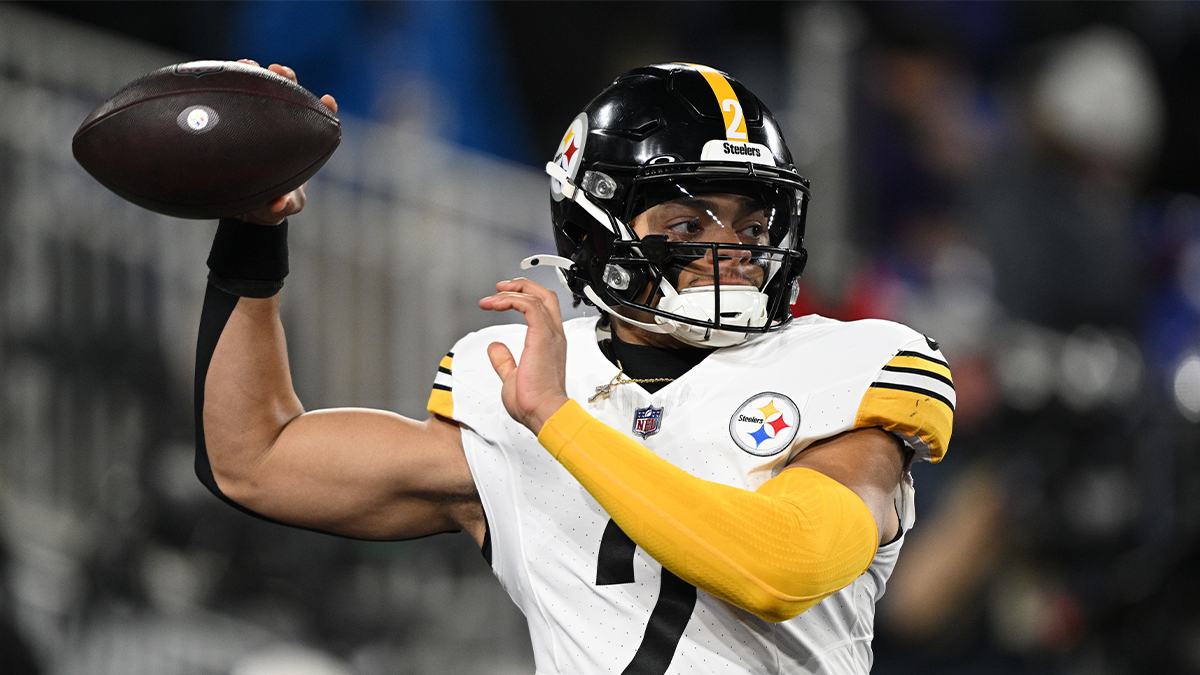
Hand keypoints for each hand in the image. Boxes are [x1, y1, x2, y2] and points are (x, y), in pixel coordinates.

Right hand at [232, 60, 338, 225]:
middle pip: (290, 98)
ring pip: (260, 93)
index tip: (328, 100)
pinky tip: (222, 74)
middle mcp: (281, 131)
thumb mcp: (276, 209)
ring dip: (257, 75)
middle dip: (288, 81)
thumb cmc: (268, 206)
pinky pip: (232, 100)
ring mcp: (258, 124)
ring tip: (249, 65)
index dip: (325, 110)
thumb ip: (280, 207)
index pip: (316, 123)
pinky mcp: (235, 123)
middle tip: (281, 71)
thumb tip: (277, 203)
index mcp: (298, 148)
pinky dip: (229, 86)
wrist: (243, 208)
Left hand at [478, 278, 570, 433]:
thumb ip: (504, 360)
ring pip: (536, 297)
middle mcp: (554, 336)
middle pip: (544, 295)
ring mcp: (550, 335)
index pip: (543, 308)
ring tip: (492, 297)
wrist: (544, 413)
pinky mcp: (542, 336)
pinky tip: (496, 304)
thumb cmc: (534, 403)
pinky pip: (529, 306)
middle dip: (521, 286)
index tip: (501, 299)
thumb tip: (495, 348)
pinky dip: (511, 300)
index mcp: (550, 343)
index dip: (523, 297)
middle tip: (500, 288)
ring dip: (512, 292)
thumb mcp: (513, 376)